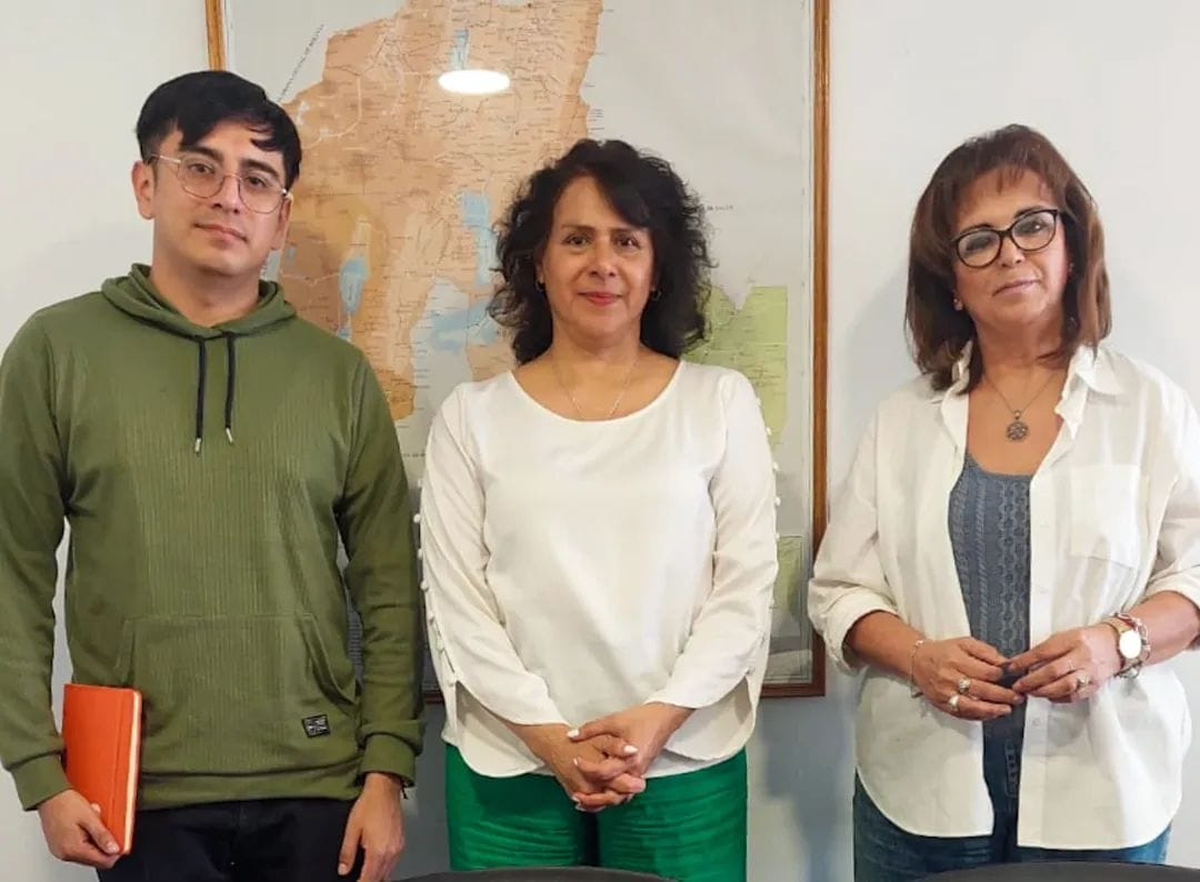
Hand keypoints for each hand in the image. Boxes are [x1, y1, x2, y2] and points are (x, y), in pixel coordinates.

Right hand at [37, 789, 119, 868]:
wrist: (50, 797)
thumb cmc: (66, 804)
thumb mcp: (90, 817)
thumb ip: (103, 835)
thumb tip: (114, 849)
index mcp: (73, 848)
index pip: (101, 861)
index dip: (114, 853)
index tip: (121, 843)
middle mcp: (65, 854)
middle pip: (95, 859)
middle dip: (104, 846)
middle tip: (104, 828)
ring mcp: (61, 852)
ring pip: (87, 855)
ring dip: (95, 842)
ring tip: (92, 824)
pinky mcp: (59, 847)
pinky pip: (79, 849)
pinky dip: (86, 840)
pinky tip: (85, 827)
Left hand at [338, 772, 404, 881]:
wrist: (385, 788)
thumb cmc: (370, 804)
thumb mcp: (352, 828)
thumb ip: (347, 852)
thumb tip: (343, 869)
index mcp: (377, 851)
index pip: (369, 879)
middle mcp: (391, 852)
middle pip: (380, 879)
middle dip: (369, 881)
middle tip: (359, 879)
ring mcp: (398, 847)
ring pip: (389, 872)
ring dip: (378, 877)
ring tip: (366, 875)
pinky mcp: (402, 842)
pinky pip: (394, 863)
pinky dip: (385, 868)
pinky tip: (378, 864)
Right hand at [513, 723, 643, 811]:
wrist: (553, 745)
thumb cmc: (578, 742)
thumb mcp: (600, 739)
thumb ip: (617, 746)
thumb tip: (634, 751)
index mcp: (598, 775)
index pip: (623, 787)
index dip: (635, 784)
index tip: (641, 780)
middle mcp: (589, 789)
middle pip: (615, 798)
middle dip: (626, 793)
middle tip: (636, 784)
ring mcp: (581, 794)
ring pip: (604, 803)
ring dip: (615, 797)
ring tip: (624, 788)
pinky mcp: (575, 795)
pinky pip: (592, 804)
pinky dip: (602, 800)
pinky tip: (609, 791)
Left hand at [568, 701, 690, 788]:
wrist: (665, 717)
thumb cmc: (642, 718)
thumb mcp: (613, 720)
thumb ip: (590, 729)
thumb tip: (570, 736)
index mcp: (630, 759)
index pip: (604, 772)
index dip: (587, 768)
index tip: (574, 760)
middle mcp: (636, 771)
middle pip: (613, 793)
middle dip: (594, 798)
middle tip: (575, 796)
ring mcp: (639, 773)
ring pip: (620, 795)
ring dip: (603, 800)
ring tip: (584, 800)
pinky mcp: (639, 772)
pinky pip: (625, 790)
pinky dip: (612, 794)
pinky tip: (600, 792)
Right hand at [911, 637, 1022, 719]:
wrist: (917, 660)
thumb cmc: (943, 652)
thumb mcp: (965, 643)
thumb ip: (986, 651)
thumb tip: (1005, 663)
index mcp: (956, 660)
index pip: (985, 671)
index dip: (1002, 676)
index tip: (1012, 678)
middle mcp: (949, 677)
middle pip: (981, 689)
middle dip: (1003, 695)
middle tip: (1017, 697)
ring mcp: (945, 693)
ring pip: (971, 705)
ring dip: (992, 709)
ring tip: (1006, 709)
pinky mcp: (942, 704)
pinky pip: (962, 713)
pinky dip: (978, 715)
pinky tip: (989, 714)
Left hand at [1006, 625, 1122, 701]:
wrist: (1116, 645)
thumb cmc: (1086, 639)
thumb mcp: (1064, 637)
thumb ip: (1046, 649)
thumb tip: (1023, 662)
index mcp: (1072, 640)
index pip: (1043, 651)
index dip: (1024, 661)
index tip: (1010, 667)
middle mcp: (1082, 656)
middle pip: (1053, 671)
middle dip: (1031, 680)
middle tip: (1018, 685)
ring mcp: (1090, 672)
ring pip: (1064, 686)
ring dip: (1044, 691)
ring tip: (1031, 692)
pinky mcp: (1095, 685)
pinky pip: (1075, 696)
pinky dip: (1059, 698)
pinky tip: (1049, 696)